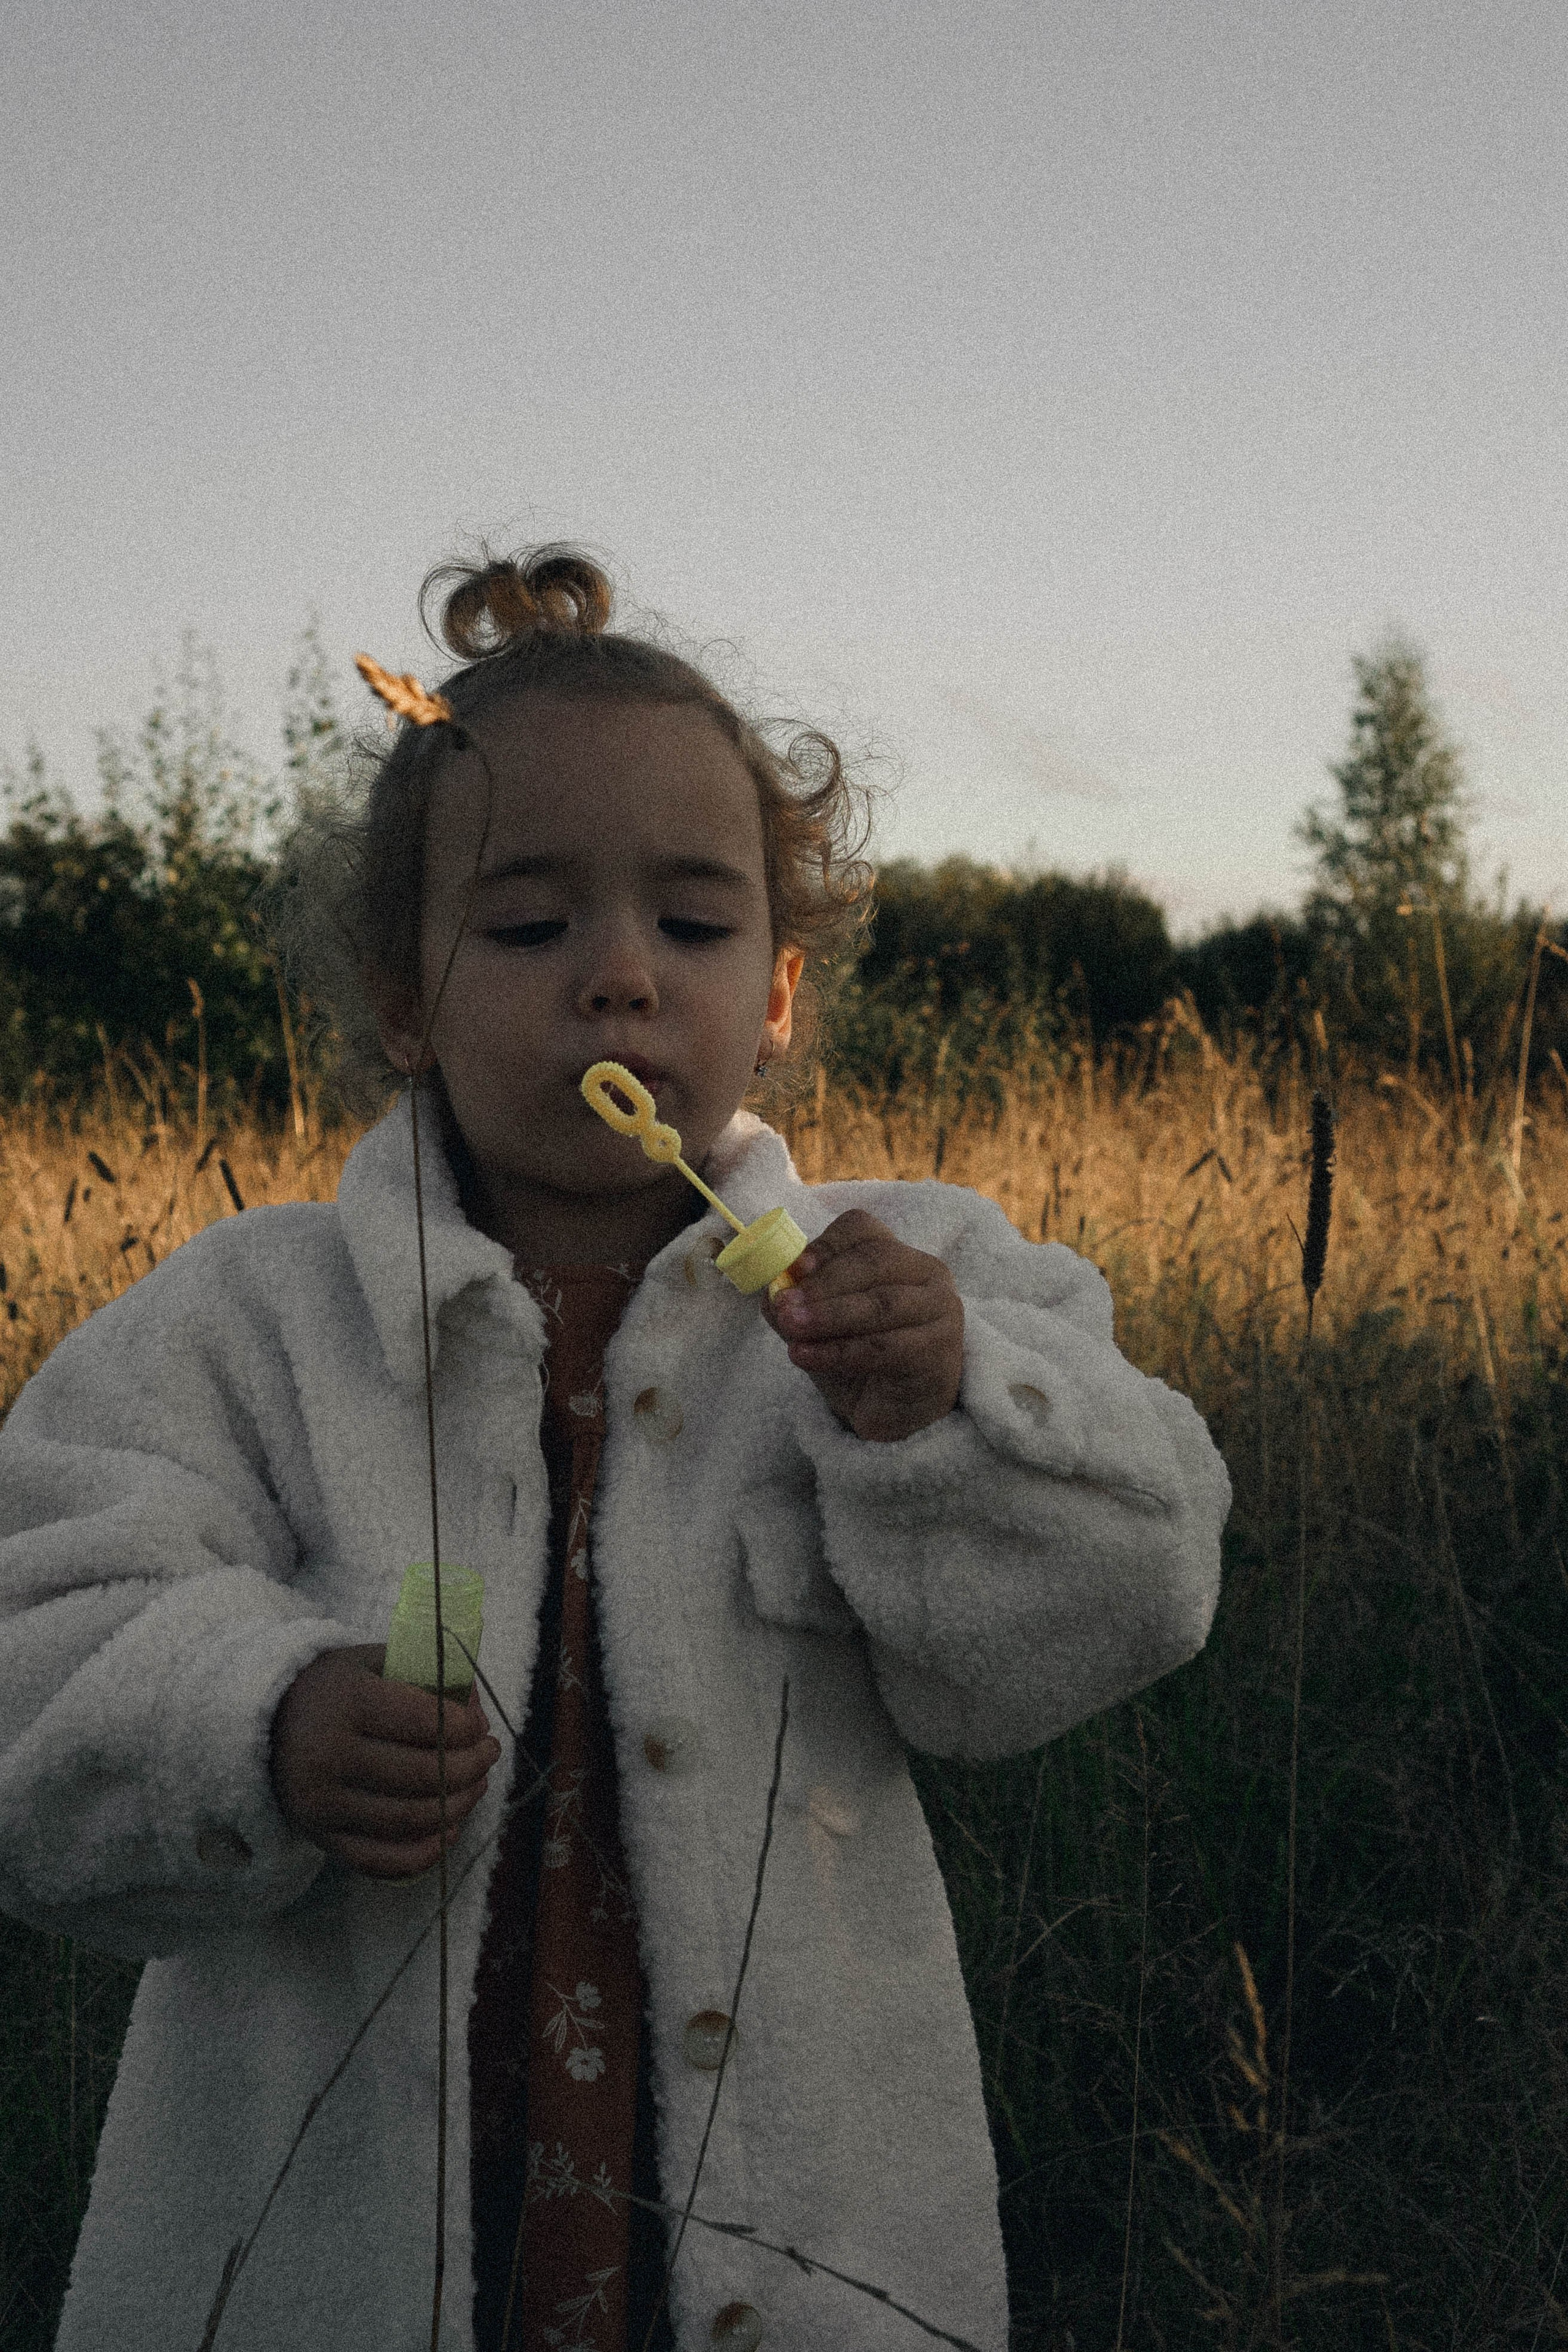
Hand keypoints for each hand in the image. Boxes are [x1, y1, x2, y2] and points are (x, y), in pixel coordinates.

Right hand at [269, 1643, 501, 1880]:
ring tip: (476, 1784)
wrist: (266, 1725)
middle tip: (489, 1753)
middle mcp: (329, 1756)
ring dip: (460, 1805)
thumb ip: (427, 1672)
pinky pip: (384, 1861)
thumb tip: (476, 1707)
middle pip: (424, 1776)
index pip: (427, 1722)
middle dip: (472, 1766)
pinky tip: (449, 1828)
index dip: (467, 1727)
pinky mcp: (322, 1839)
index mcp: (347, 1703)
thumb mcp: (374, 1660)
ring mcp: (323, 1805)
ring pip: (411, 1821)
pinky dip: (427, 1852)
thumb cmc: (335, 1689)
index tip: (479, 1725)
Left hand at [762, 1209, 963, 1441]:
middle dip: (823, 1285)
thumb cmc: (859, 1358)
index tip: (795, 1268)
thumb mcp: (821, 1325)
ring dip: (830, 1316)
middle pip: (873, 1262)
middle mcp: (926, 1272)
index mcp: (896, 1254)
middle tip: (783, 1307)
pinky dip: (840, 1351)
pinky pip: (886, 1347)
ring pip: (881, 1304)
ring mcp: (941, 1308)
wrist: (895, 1411)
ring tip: (791, 1329)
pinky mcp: (940, 1349)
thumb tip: (772, 1289)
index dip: (827, 1245)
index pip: (862, 1230)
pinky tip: (807, 1357)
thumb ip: (799, 1302)